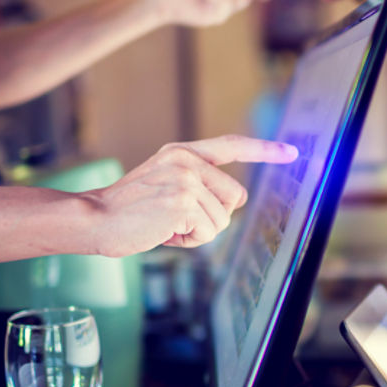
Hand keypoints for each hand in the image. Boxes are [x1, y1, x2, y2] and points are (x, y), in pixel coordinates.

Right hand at [83, 135, 296, 256]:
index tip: (292, 152)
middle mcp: (186, 160)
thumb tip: (235, 201)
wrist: (94, 219)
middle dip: (212, 217)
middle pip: (234, 198)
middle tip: (175, 219)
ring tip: (165, 225)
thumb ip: (198, 184)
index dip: (264, 150)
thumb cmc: (130, 211)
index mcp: (182, 152)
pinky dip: (188, 241)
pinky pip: (207, 233)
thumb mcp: (165, 185)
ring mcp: (185, 179)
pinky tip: (163, 232)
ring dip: (197, 232)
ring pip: (221, 220)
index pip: (231, 145)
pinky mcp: (182, 201)